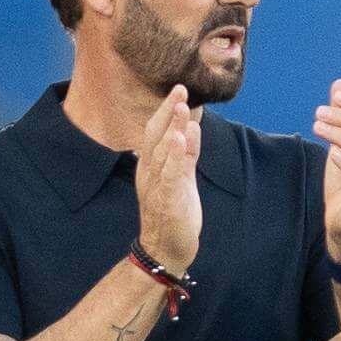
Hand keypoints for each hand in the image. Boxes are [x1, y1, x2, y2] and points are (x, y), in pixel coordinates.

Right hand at [137, 85, 202, 274]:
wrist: (165, 250)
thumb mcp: (181, 179)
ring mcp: (156, 186)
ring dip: (173, 128)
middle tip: (180, 89)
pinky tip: (180, 140)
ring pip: (162, 152)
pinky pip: (170, 175)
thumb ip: (185, 154)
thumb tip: (191, 127)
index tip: (179, 90)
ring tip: (183, 108)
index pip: (156, 132)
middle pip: (155, 135)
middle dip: (168, 112)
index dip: (167, 111)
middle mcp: (149, 172)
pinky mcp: (167, 201)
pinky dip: (175, 157)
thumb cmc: (173, 213)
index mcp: (150, 166)